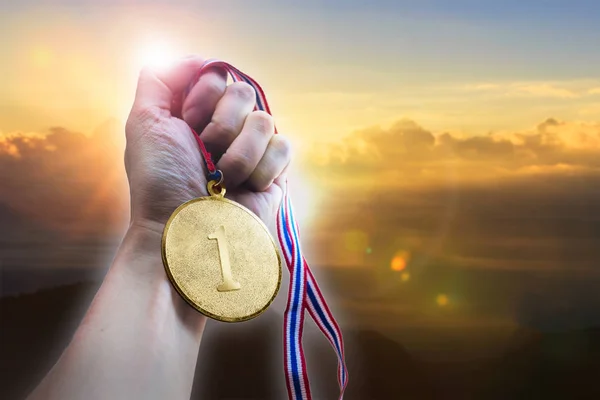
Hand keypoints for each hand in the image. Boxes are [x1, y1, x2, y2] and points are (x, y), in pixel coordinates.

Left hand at [125, 56, 290, 233]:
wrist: (185, 233)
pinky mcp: (275, 172)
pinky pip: (283, 146)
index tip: (185, 127)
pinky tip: (245, 188)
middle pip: (243, 93)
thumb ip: (159, 78)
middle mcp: (225, 126)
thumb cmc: (160, 182)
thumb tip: (199, 58)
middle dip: (220, 128)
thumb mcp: (144, 122)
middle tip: (204, 157)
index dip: (201, 99)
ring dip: (238, 155)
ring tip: (222, 182)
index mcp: (196, 112)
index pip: (216, 75)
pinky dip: (262, 169)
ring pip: (265, 121)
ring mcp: (252, 148)